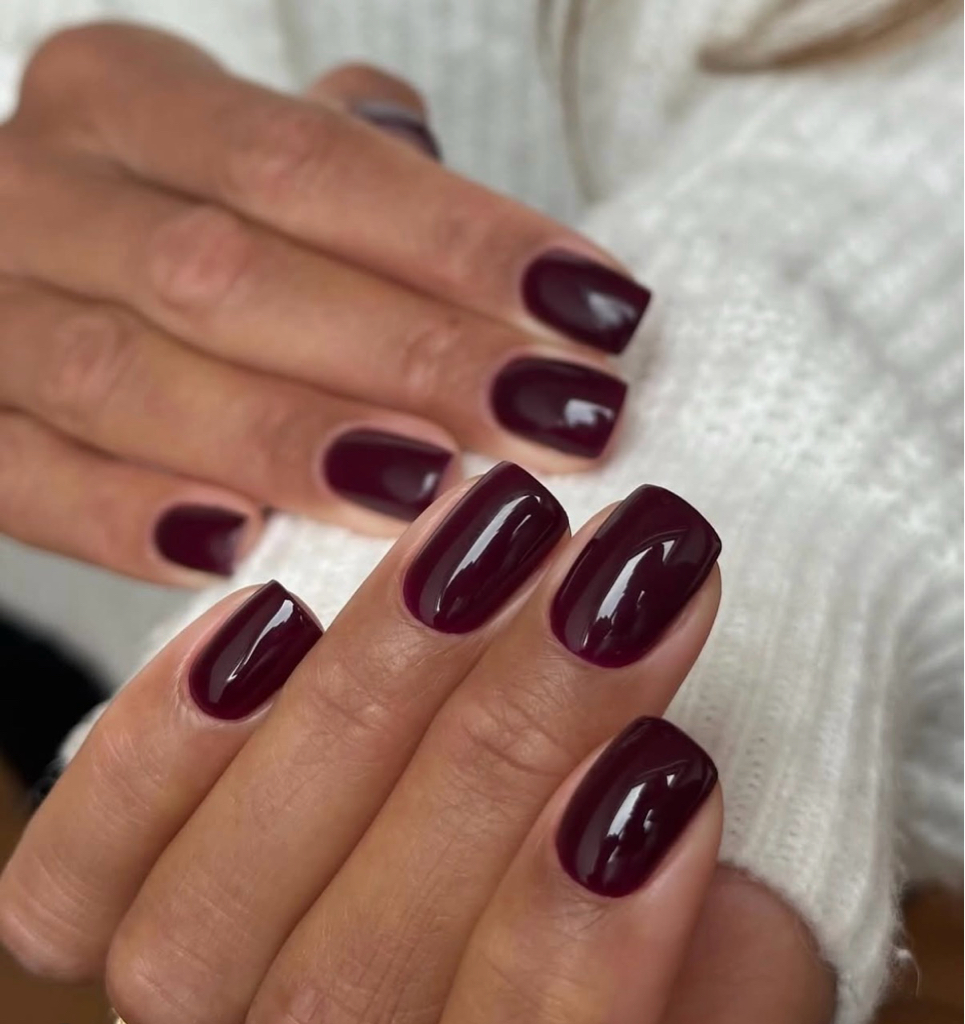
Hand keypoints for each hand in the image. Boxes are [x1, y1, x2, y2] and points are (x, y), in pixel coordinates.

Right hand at [0, 23, 647, 583]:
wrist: (15, 283)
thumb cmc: (176, 229)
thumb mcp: (252, 177)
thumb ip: (366, 198)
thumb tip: (547, 279)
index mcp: (126, 99)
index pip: (310, 161)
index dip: (459, 240)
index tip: (596, 312)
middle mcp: (36, 190)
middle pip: (232, 270)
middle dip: (408, 351)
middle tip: (555, 420)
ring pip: (132, 378)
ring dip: (290, 442)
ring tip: (431, 491)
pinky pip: (24, 478)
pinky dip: (125, 520)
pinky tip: (238, 556)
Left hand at [0, 466, 831, 1022]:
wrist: (474, 853)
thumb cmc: (612, 887)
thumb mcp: (726, 940)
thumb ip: (727, 939)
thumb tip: (658, 809)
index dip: (583, 938)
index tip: (668, 759)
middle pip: (353, 983)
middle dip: (499, 750)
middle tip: (597, 573)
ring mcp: (199, 1005)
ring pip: (203, 926)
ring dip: (359, 706)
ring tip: (472, 539)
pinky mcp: (115, 910)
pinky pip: (73, 882)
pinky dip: (160, 753)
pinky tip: (267, 617)